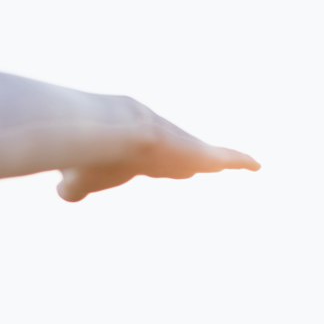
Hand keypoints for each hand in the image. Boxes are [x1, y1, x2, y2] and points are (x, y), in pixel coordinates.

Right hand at [55, 99, 258, 200]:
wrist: (106, 132)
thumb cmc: (87, 156)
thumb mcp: (75, 179)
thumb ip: (72, 187)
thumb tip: (66, 191)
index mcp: (133, 150)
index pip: (147, 157)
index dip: (154, 163)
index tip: (158, 166)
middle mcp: (160, 144)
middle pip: (179, 152)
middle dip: (189, 159)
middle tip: (201, 165)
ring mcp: (181, 146)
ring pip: (203, 153)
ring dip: (216, 159)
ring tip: (234, 164)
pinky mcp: (199, 152)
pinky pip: (227, 155)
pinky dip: (241, 160)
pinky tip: (258, 166)